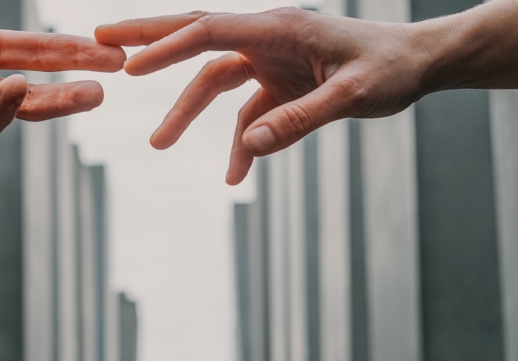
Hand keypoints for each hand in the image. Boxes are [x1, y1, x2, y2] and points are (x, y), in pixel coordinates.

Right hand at [96, 8, 430, 184]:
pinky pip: (249, 113)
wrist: (419, 64)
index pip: (209, 32)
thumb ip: (300, 120)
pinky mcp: (284, 84)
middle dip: (147, 41)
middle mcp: (267, 38)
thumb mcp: (352, 97)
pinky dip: (240, 143)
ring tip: (156, 145)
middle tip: (98, 41)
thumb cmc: (391, 69)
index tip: (127, 66)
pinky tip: (235, 176)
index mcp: (279, 27)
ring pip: (215, 81)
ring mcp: (272, 60)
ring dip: (186, 111)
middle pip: (195, 37)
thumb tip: (248, 148)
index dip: (165, 47)